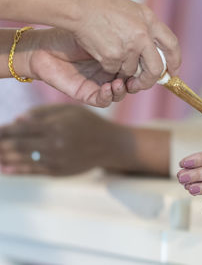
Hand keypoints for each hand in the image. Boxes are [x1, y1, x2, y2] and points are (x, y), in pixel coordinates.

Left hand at [0, 105, 136, 174]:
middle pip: (17, 146)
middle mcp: (54, 144)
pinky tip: (5, 169)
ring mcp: (55, 160)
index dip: (3, 130)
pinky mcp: (58, 172)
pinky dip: (16, 170)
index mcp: (55, 126)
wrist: (109, 145)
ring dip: (3, 158)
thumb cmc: (88, 123)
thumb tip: (16, 120)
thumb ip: (42, 113)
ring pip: (22, 160)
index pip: (20, 129)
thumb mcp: (68, 110)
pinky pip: (33, 171)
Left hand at [18, 28, 131, 106]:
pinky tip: (107, 87)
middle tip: (135, 79)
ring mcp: (99, 85)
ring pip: (119, 94)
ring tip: (119, 82)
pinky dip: (108, 96)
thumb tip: (138, 53)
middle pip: (131, 84)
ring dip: (122, 91)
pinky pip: (103, 101)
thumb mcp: (97, 39)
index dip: (141, 70)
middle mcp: (109, 74)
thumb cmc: (68, 39)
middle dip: (135, 83)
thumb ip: (115, 48)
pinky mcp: (88, 95)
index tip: (144, 66)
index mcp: (114, 60)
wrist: (44, 48)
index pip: (134, 69)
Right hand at [72, 0, 180, 92]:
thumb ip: (146, 28)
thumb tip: (155, 49)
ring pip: (132, 71)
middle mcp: (143, 35)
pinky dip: (108, 66)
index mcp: (149, 20)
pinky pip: (115, 70)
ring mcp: (129, 47)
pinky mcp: (113, 57)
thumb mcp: (133, 12)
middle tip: (142, 82)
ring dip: (123, 69)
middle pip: (156, 68)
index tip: (173, 71)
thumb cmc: (103, 6)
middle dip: (150, 80)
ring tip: (112, 52)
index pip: (172, 45)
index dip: (175, 61)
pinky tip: (102, 52)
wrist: (79, 7)